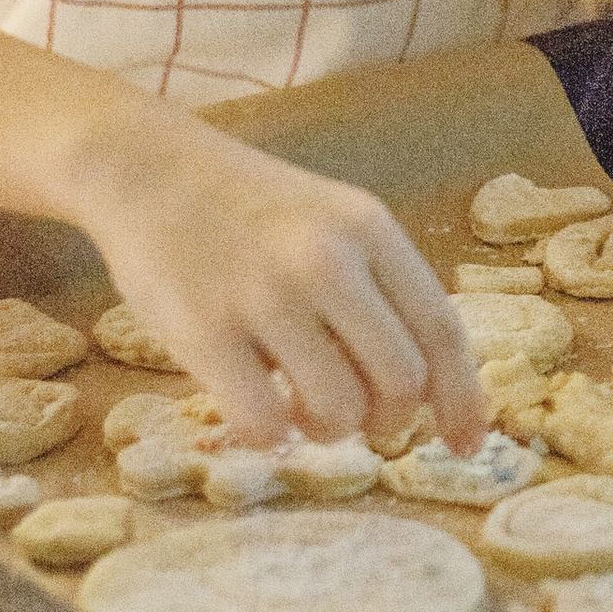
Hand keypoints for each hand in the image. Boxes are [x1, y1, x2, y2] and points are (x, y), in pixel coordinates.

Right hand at [69, 109, 487, 452]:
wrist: (146, 168)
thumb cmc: (249, 208)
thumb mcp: (333, 220)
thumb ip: (380, 286)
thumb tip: (428, 387)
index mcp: (369, 229)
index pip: (442, 330)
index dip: (462, 398)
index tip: (466, 443)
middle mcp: (325, 259)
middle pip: (401, 381)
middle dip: (388, 420)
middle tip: (356, 415)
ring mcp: (263, 295)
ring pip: (340, 411)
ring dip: (327, 430)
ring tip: (299, 408)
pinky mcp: (203, 330)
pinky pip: (263, 422)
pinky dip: (270, 438)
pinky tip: (259, 416)